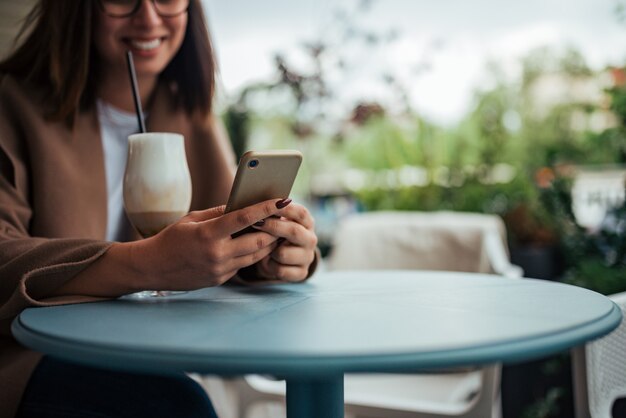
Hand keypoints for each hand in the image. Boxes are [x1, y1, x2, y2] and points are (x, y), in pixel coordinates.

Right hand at [130, 199, 293, 290]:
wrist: (153, 268)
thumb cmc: (171, 238)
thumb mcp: (192, 219)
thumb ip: (219, 213)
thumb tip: (243, 205)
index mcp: (209, 234)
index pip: (244, 219)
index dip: (266, 209)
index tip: (283, 200)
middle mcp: (217, 254)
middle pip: (258, 241)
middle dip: (274, 230)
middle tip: (285, 218)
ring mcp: (220, 270)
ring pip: (255, 256)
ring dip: (268, 244)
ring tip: (276, 231)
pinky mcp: (221, 279)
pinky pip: (243, 265)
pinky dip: (251, 254)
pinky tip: (256, 245)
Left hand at [250, 200, 317, 281]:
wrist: (282, 258)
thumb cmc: (275, 232)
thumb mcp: (278, 220)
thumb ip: (272, 212)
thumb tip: (254, 204)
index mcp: (307, 222)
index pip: (301, 213)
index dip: (285, 208)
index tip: (268, 205)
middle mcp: (311, 239)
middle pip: (294, 232)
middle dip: (273, 227)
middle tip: (256, 223)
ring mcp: (307, 257)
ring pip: (283, 253)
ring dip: (268, 251)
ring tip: (261, 247)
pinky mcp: (301, 273)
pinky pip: (281, 270)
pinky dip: (270, 266)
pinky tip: (267, 261)